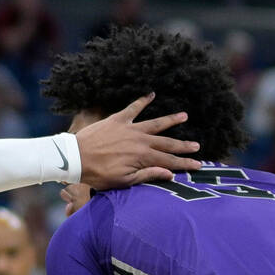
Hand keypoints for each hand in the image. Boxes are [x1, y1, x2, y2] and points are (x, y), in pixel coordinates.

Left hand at [76, 94, 201, 189]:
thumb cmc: (97, 175)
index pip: (169, 161)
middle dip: (183, 145)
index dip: (184, 163)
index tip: (198, 164)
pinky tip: (152, 94)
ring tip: (184, 115)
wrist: (75, 158)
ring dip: (170, 120)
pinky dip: (142, 100)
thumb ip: (147, 175)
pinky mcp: (117, 120)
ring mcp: (130, 128)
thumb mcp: (123, 181)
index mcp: (143, 157)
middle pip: (167, 143)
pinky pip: (133, 108)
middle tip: (197, 146)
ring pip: (155, 123)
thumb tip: (169, 174)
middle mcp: (141, 140)